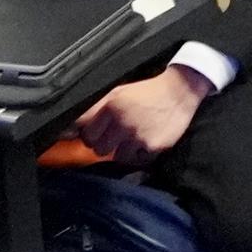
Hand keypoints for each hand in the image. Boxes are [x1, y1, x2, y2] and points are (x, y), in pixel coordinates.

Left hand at [72, 64, 209, 163]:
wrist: (180, 91)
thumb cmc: (146, 92)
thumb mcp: (119, 92)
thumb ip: (96, 109)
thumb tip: (70, 128)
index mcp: (111, 106)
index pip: (86, 133)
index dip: (91, 135)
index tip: (99, 133)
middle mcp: (122, 121)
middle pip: (98, 149)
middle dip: (106, 144)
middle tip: (118, 135)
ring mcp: (138, 135)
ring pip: (117, 157)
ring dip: (124, 150)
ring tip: (135, 137)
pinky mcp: (153, 147)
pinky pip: (137, 160)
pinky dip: (141, 153)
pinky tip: (147, 139)